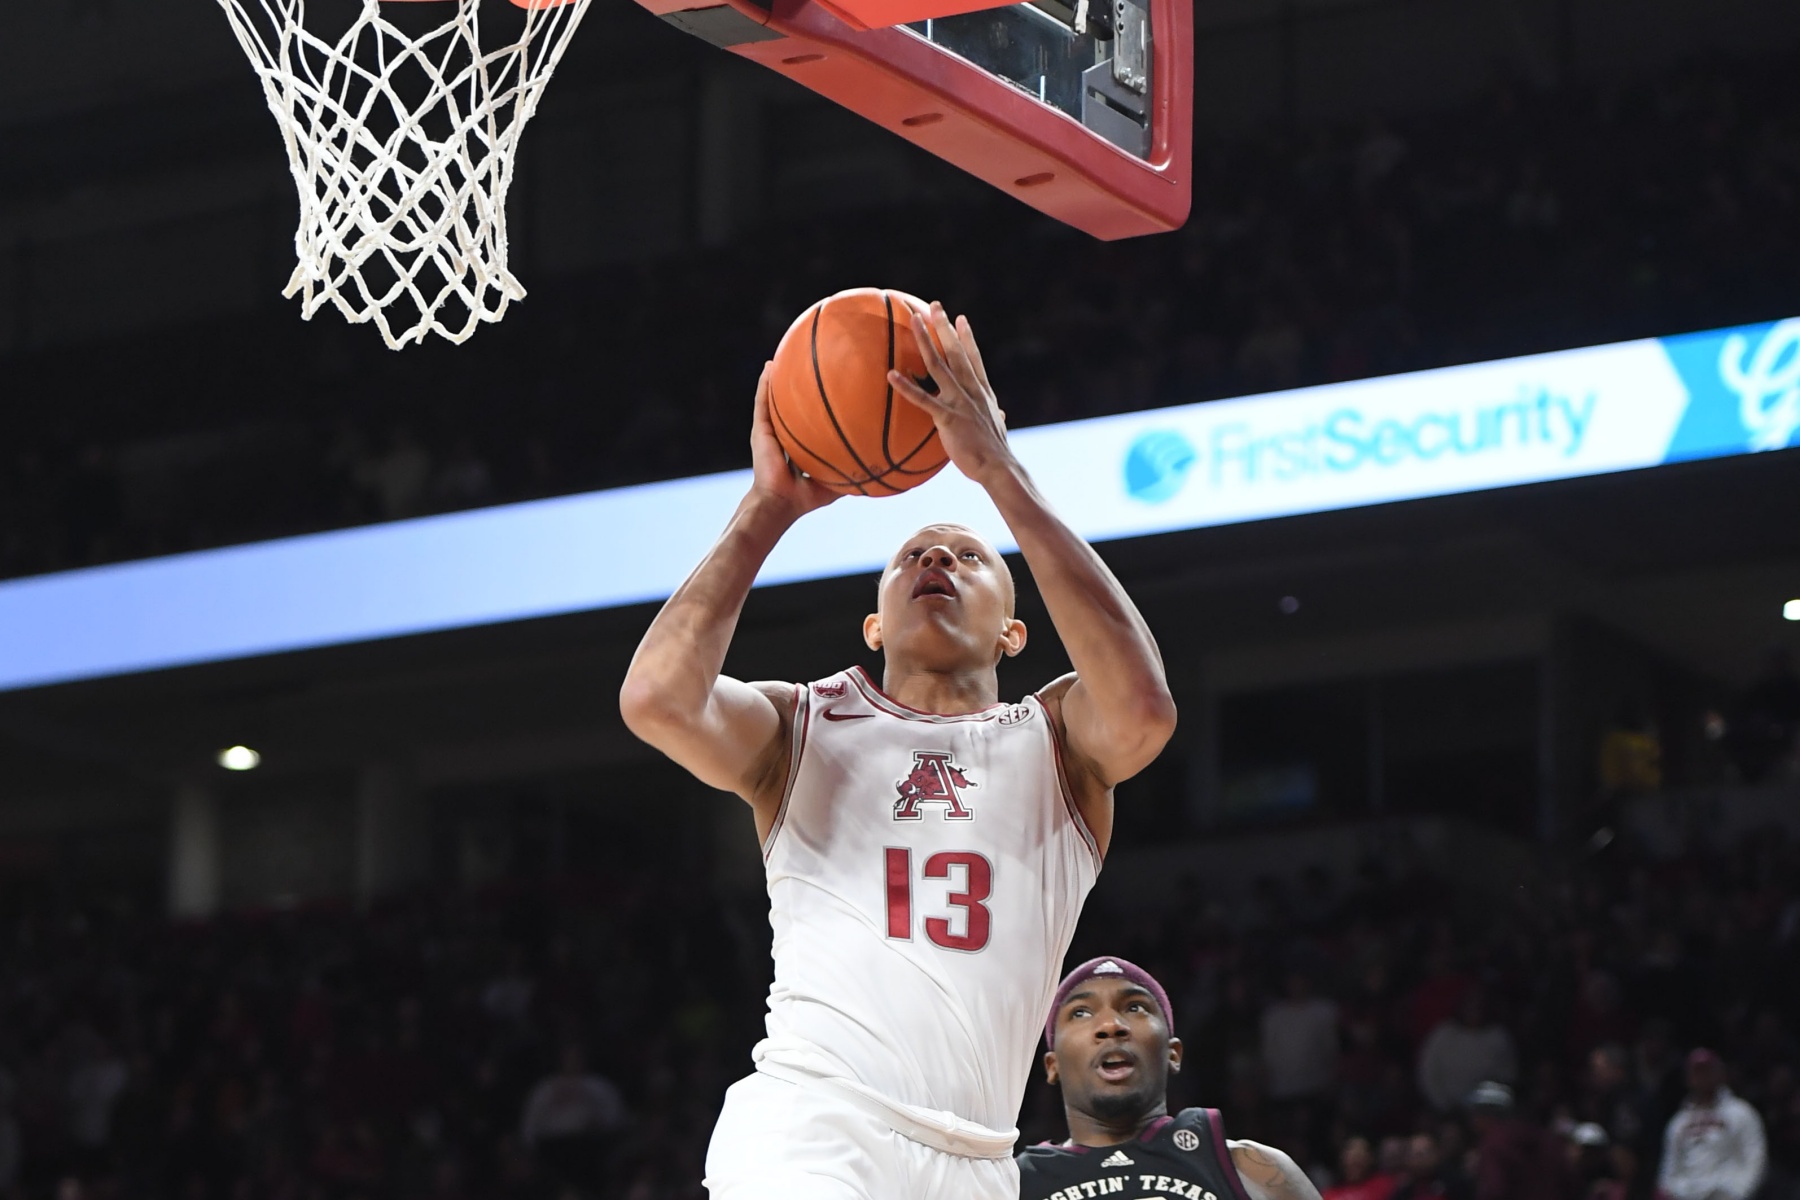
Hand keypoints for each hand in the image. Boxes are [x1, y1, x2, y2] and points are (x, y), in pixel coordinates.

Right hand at [748, 361, 838, 520]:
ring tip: (781, 357)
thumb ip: (854, 471)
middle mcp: (784, 437)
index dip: (816, 407)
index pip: (808, 423)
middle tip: (804, 365)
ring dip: (775, 379)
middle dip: (795, 389)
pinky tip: (769, 367)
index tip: (829, 388)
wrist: (782, 503)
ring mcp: (770, 433)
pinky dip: (764, 385)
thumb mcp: (836, 481)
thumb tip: (882, 464)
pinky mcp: (760, 431)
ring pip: (772, 400)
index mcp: (800, 447)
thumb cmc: (807, 497)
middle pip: (790, 408)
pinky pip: (762, 403)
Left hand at [888, 301, 1017, 488]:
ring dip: (925, 341)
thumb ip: (995, 416)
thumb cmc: (994, 452)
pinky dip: (906, 387)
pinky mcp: (948, 418)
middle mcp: (971, 391)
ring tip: (914, 321)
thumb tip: (1001, 414)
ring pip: (938, 366)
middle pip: (955, 353)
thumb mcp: (996, 427)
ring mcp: (960, 402)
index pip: (974, 359)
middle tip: (934, 306)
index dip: (966, 338)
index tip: (960, 318)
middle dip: (944, 328)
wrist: (998, 467)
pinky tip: (891, 375)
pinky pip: (923, 400)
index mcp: (982, 393)